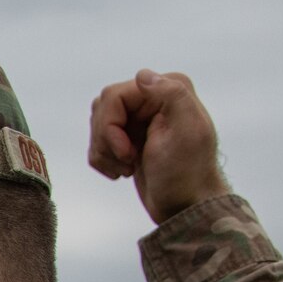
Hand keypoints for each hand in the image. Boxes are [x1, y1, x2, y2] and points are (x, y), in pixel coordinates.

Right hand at [88, 69, 230, 224]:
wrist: (184, 206)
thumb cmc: (187, 172)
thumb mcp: (185, 130)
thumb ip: (171, 94)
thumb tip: (143, 75)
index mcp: (168, 90)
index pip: (114, 96)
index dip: (111, 126)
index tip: (127, 152)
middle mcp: (153, 98)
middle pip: (101, 110)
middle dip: (106, 141)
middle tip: (127, 161)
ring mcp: (138, 119)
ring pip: (96, 125)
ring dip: (104, 153)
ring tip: (127, 168)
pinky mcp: (128, 139)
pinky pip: (97, 142)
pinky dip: (103, 161)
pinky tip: (123, 172)